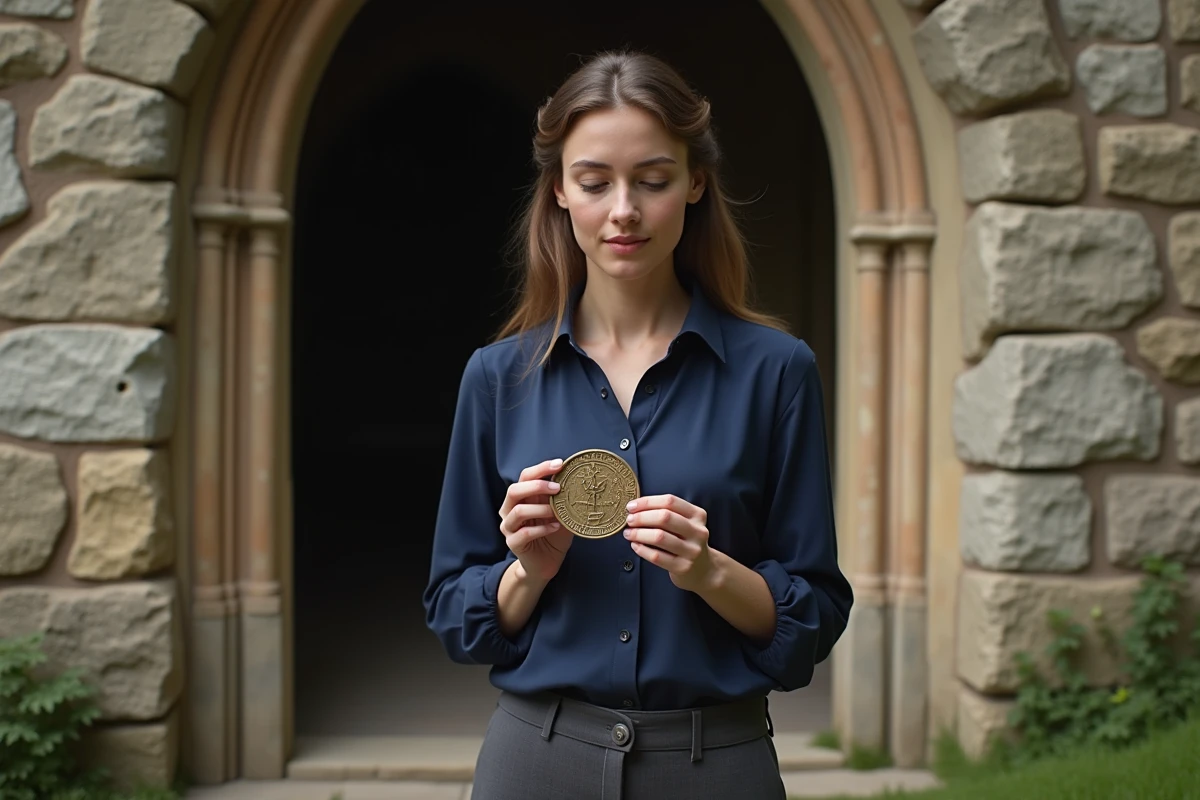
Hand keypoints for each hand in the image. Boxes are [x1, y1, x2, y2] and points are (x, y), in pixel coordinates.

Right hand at [499, 458, 572, 584]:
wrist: (546, 562)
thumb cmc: (552, 533)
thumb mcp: (560, 512)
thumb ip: (562, 497)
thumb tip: (577, 478)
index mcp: (521, 498)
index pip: (525, 477)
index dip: (541, 468)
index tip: (560, 464)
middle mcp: (510, 510)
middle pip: (514, 490)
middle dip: (537, 486)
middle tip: (558, 488)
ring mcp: (509, 527)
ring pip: (518, 511)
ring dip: (540, 509)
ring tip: (556, 512)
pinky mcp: (513, 543)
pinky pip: (524, 533)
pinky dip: (542, 529)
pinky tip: (555, 527)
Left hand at [623, 494, 715, 592]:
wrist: (704, 570)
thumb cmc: (687, 542)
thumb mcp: (686, 523)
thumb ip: (667, 513)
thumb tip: (636, 507)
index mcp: (698, 515)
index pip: (670, 501)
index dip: (648, 502)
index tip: (632, 506)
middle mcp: (698, 531)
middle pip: (665, 517)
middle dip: (642, 517)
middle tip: (629, 520)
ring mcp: (691, 550)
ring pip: (659, 537)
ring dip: (638, 533)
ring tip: (629, 533)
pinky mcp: (683, 567)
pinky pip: (657, 556)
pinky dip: (642, 549)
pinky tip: (635, 545)